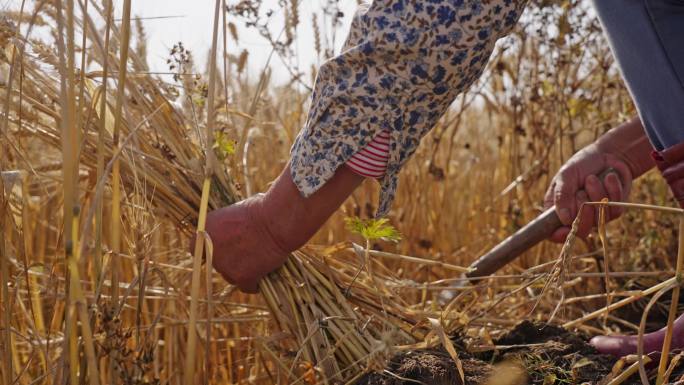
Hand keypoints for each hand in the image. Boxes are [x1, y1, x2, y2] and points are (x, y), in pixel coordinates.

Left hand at [202, 196, 286, 292]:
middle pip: (217, 263)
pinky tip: (262, 275)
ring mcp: (224, 266)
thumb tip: (231, 233)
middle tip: (247, 251)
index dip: (211, 249)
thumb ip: (226, 226)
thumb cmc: (260, 209)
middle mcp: (209, 251)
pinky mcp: (241, 278)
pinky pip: (247, 287)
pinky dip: (255, 283)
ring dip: (242, 271)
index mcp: (204, 231)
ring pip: (231, 276)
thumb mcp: (235, 212)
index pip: (196, 248)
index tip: (221, 248)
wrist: (276, 221)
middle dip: (230, 259)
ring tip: (258, 261)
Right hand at [543, 117, 654, 241]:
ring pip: (599, 219)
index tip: (565, 229)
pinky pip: (614, 210)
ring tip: (593, 178)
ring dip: (596, 195)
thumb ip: (562, 195)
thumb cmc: (581, 165)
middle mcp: (577, 216)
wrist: (608, 155)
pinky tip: (608, 178)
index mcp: (559, 209)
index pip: (555, 233)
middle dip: (583, 210)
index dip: (559, 235)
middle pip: (581, 231)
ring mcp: (596, 215)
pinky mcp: (614, 210)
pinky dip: (611, 190)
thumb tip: (564, 219)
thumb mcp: (566, 175)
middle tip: (581, 192)